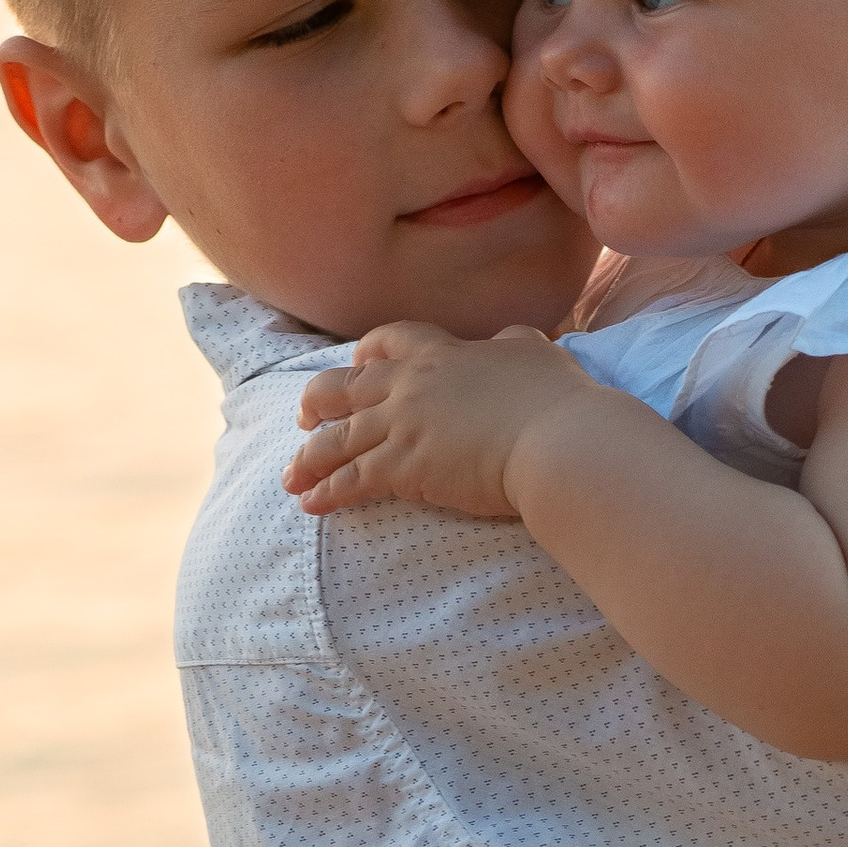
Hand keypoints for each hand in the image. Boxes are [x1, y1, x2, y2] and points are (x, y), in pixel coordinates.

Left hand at [284, 322, 589, 523]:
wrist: (557, 440)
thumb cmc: (557, 399)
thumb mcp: (536, 353)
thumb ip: (516, 343)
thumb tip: (511, 340)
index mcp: (443, 354)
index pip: (391, 341)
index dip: (367, 352)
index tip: (357, 361)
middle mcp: (411, 385)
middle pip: (345, 387)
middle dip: (318, 402)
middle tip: (304, 419)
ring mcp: (402, 425)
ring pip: (337, 438)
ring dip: (309, 458)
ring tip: (290, 478)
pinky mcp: (403, 467)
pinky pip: (351, 480)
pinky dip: (327, 493)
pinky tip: (311, 506)